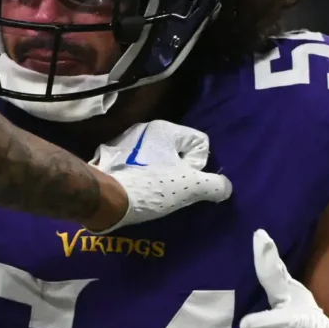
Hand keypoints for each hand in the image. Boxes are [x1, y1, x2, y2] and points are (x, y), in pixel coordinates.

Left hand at [91, 120, 231, 231]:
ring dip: (161, 175)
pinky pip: (138, 166)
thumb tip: (223, 187)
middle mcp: (143, 130)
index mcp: (163, 129)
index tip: (184, 179)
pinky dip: (141, 177)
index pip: (200, 142)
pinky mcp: (111, 159)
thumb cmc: (152, 187)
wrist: (105, 198)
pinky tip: (138, 192)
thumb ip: (215, 185)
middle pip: (178, 151)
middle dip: (179, 171)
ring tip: (154, 193)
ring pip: (157, 160)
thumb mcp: (192, 187)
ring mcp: (124, 143)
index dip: (197, 164)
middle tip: (170, 189)